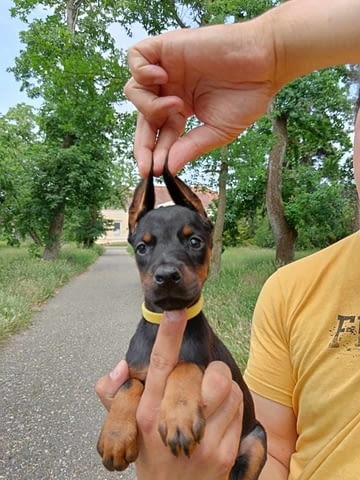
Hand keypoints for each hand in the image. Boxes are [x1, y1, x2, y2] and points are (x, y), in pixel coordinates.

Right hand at [95, 310, 242, 479]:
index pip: (159, 365)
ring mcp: (201, 441)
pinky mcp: (223, 453)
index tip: (177, 312)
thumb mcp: (128, 428)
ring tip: (211, 402)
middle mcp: (172, 424)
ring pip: (228, 390)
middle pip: (208, 376)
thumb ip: (115, 394)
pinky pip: (238, 412)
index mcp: (147, 411)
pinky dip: (233, 409)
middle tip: (206, 379)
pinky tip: (219, 421)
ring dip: (224, 389)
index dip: (168, 335)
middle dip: (213, 371)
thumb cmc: (151, 456)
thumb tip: (120, 365)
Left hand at [124, 20, 275, 176]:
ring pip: (134, 91)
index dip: (153, 154)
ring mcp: (166, 69)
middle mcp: (169, 91)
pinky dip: (141, 71)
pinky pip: (135, 57)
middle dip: (143, 143)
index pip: (158, 134)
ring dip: (148, 106)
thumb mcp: (217, 131)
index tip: (153, 172)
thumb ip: (190, 147)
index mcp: (180, 111)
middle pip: (142, 118)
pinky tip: (162, 78)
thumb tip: (168, 170)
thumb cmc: (247, 96)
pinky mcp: (166, 47)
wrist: (266, 62)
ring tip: (176, 106)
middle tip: (149, 163)